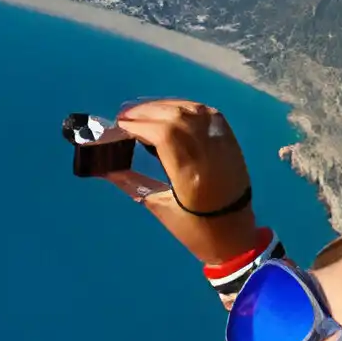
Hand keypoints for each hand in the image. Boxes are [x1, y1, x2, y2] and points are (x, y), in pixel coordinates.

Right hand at [107, 99, 258, 263]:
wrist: (235, 235)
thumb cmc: (195, 229)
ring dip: (166, 105)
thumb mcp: (159, 208)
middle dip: (148, 111)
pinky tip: (171, 110)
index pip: (165, 135)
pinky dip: (187, 106)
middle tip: (126, 116)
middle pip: (177, 118)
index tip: (120, 125)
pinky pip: (209, 113)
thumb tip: (106, 166)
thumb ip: (132, 182)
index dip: (139, 124)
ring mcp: (223, 146)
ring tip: (144, 111)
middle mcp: (209, 155)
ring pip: (193, 110)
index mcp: (190, 176)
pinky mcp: (231, 143)